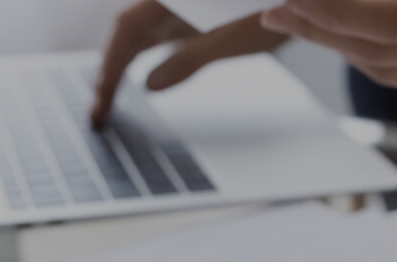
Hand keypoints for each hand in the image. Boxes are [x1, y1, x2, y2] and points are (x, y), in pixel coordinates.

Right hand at [92, 0, 287, 125]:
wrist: (299, 4)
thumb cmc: (270, 10)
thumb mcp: (232, 40)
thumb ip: (188, 60)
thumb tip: (150, 84)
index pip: (127, 29)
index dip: (110, 64)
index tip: (101, 97)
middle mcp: (167, 0)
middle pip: (125, 33)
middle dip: (108, 72)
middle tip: (97, 114)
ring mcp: (175, 7)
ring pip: (135, 37)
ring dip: (119, 69)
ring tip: (106, 105)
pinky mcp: (186, 18)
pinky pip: (152, 39)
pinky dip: (138, 61)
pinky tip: (131, 84)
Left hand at [260, 0, 396, 126]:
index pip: (382, 21)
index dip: (326, 13)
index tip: (287, 0)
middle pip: (379, 53)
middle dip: (324, 30)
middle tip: (286, 10)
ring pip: (390, 76)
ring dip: (348, 47)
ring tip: (320, 20)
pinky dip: (387, 65)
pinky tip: (372, 43)